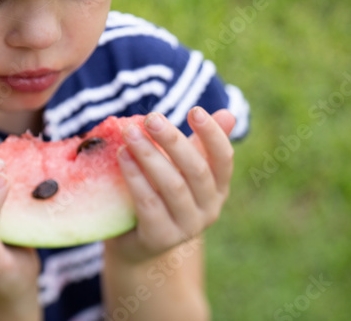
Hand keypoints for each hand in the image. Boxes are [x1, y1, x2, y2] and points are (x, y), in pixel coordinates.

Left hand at [104, 107, 235, 264]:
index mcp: (219, 188)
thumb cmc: (161, 193)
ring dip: (150, 156)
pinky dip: (135, 177)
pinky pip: (149, 204)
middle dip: (173, 141)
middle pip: (196, 170)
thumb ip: (200, 144)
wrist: (136, 241)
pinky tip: (122, 156)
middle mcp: (209, 209)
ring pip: (172, 186)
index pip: (223, 159)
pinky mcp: (161, 238)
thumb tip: (227, 114)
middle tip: (151, 118)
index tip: (195, 111)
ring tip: (130, 133)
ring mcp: (187, 227)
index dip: (212, 134)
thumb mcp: (182, 167)